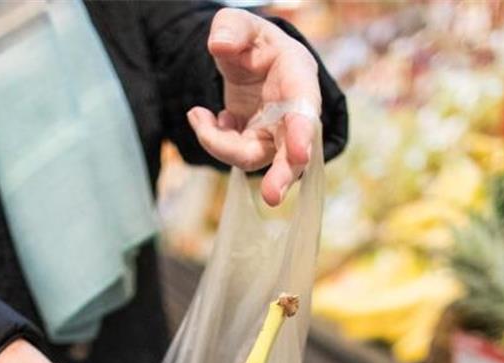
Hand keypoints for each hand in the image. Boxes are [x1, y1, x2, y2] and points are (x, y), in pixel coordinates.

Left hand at [187, 8, 321, 206]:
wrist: (248, 60)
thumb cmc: (253, 42)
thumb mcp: (240, 24)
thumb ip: (231, 28)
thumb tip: (220, 45)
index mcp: (299, 78)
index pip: (306, 110)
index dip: (303, 133)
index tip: (298, 154)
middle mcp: (292, 114)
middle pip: (292, 153)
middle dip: (283, 175)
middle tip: (272, 197)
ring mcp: (273, 134)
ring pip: (252, 158)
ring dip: (220, 146)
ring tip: (198, 116)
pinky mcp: (253, 145)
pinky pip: (232, 154)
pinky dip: (213, 139)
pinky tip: (206, 117)